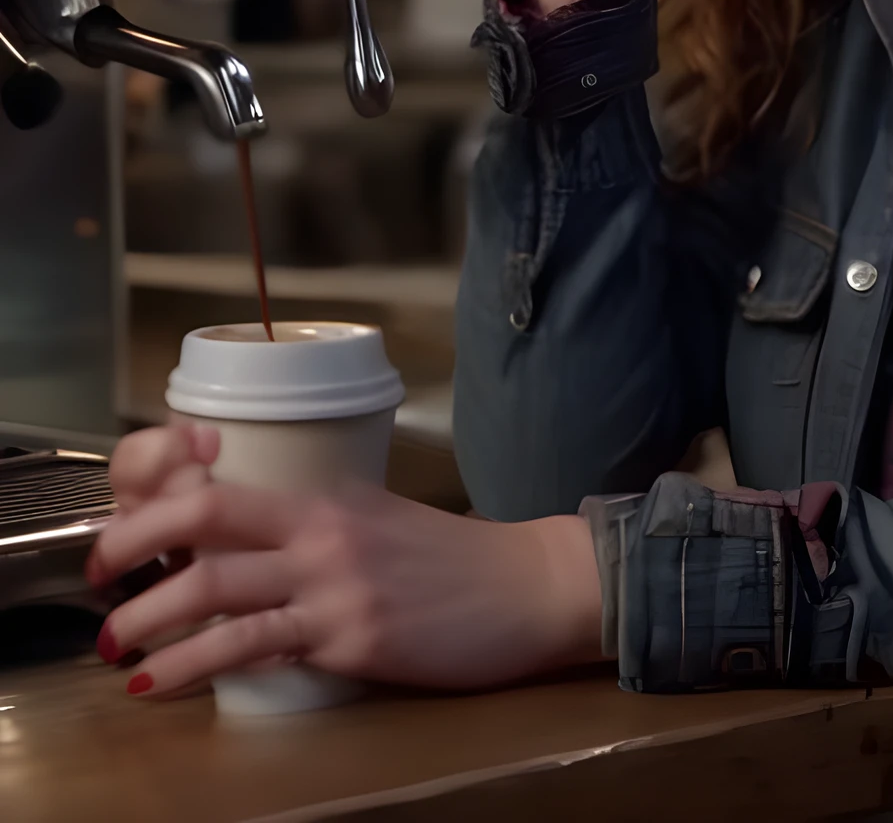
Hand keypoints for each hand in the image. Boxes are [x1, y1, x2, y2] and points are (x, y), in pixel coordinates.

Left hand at [88, 424, 602, 697]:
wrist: (526, 586)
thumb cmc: (453, 562)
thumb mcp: (374, 525)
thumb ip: (312, 535)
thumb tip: (246, 558)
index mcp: (325, 497)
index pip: (220, 481)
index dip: (157, 496)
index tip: (123, 526)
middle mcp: (322, 530)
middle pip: (205, 518)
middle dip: (132, 546)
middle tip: (96, 577)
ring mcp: (335, 583)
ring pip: (217, 587)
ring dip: (148, 619)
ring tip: (111, 646)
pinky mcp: (351, 637)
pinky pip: (257, 647)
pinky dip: (195, 666)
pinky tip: (162, 682)